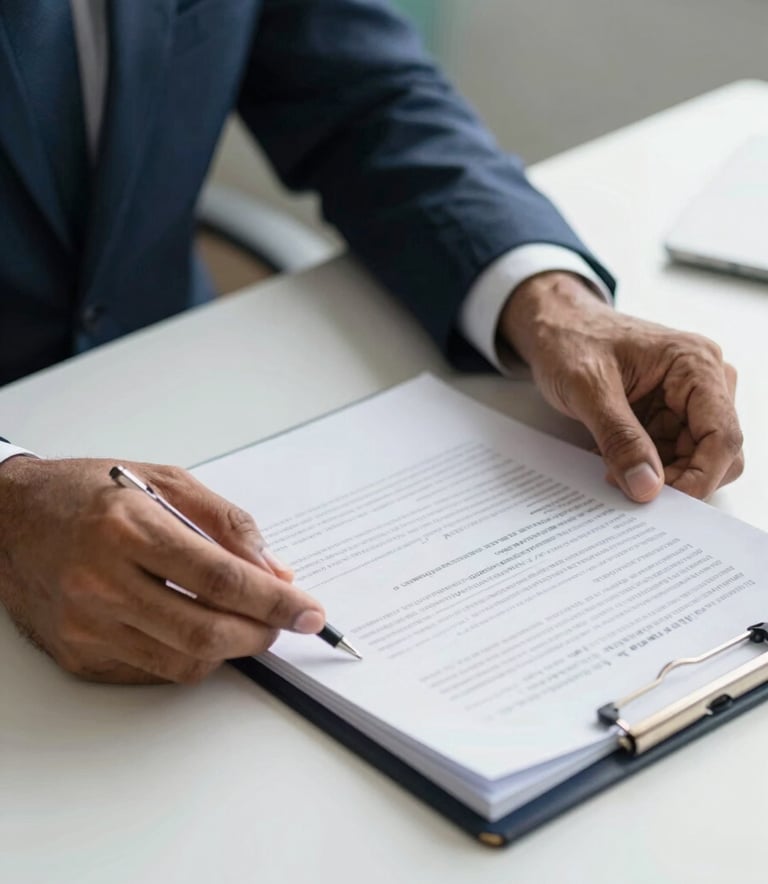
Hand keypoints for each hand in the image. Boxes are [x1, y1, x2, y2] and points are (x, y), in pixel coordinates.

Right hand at [0, 457, 324, 683]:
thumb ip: (228, 524)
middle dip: (261, 634)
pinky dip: (189, 656)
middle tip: (284, 622)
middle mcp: (101, 582)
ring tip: (243, 622)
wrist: (8, 517)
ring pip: (184, 661)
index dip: (276, 601)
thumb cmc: (88, 491)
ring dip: (230, 649)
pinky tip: (195, 626)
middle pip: (207, 632)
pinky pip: (153, 671)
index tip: (310, 612)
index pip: (222, 579)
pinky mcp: (78, 653)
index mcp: (127, 529)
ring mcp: (86, 625)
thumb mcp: (165, 481)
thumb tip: (275, 572)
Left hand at [499, 272, 743, 501]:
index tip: (664, 501)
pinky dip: (646, 466)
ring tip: (613, 470)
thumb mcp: (588, 389)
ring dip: (658, 474)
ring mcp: (688, 399)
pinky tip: (614, 461)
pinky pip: (671, 454)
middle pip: (716, 453)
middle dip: (677, 478)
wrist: (554, 327)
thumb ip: (619, 438)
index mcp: (695, 364)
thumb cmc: (570, 340)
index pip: (723, 435)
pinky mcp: (669, 413)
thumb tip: (647, 487)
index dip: (700, 477)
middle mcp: (704, 381)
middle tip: (629, 487)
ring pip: (694, 459)